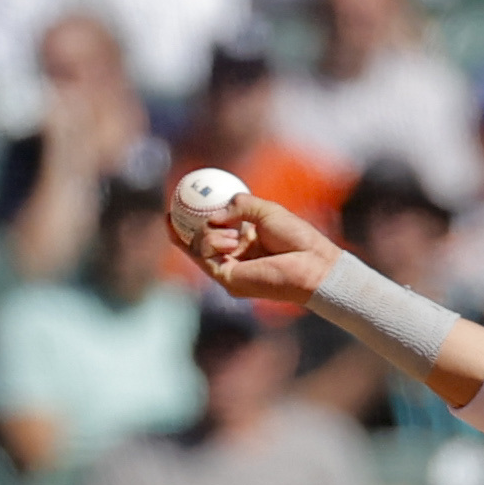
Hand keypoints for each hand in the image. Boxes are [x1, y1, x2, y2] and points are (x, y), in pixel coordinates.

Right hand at [178, 194, 337, 307]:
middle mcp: (233, 259)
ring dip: (210, 234)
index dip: (190, 221)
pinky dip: (213, 243)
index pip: (210, 233)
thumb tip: (213, 215)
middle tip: (171, 213)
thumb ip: (239, 205)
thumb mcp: (265, 210)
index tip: (175, 204)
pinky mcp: (228, 280)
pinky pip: (206, 256)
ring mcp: (229, 271)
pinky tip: (231, 239)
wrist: (312, 262)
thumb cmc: (297, 238)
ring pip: (198, 248)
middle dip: (182, 229)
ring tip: (236, 235)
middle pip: (196, 243)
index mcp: (243, 244)